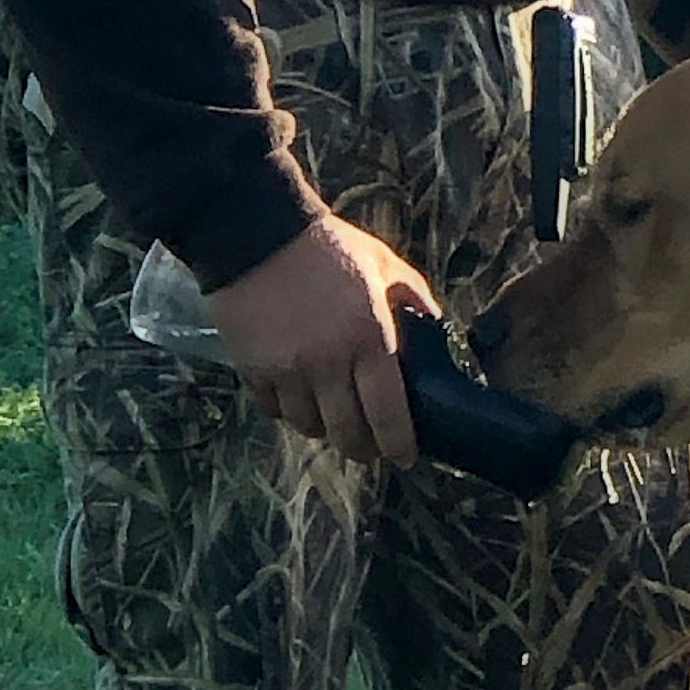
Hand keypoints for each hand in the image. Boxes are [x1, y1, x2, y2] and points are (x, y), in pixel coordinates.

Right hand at [204, 211, 438, 468]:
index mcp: (370, 339)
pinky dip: (287, 411)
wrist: (257, 232)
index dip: (398, 445)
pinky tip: (298, 398)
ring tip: (333, 418)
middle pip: (348, 434)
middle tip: (370, 449)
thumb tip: (436, 326)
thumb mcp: (384, 263)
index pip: (388, 413)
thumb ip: (414, 297)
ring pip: (309, 426)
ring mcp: (287, 370)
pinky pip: (273, 410)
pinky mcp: (253, 369)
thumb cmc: (328, 247)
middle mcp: (329, 363)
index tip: (404, 456)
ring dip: (324, 429)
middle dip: (363, 450)